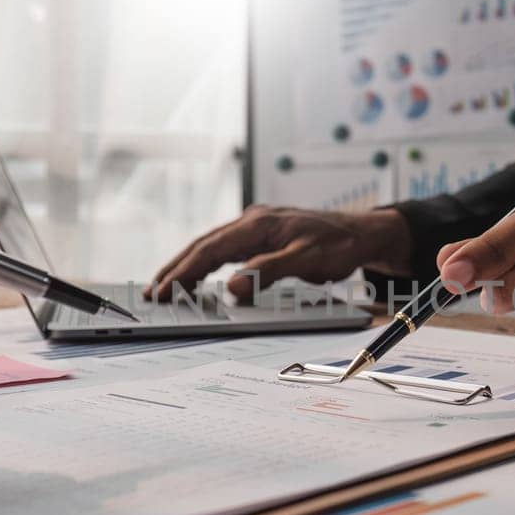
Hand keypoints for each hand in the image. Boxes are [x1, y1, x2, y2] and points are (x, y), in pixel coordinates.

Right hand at [146, 205, 412, 300]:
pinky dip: (205, 263)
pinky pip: (224, 249)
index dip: (185, 271)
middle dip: (176, 268)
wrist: (361, 233)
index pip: (210, 249)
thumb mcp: (306, 259)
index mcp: (258, 224)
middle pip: (203, 245)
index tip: (165, 290)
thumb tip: (232, 286)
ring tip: (165, 286)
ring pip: (210, 246)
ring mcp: (255, 227)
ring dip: (187, 266)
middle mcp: (252, 221)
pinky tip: (196, 276)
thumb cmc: (338, 245)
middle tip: (153, 292)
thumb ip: (268, 271)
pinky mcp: (261, 236)